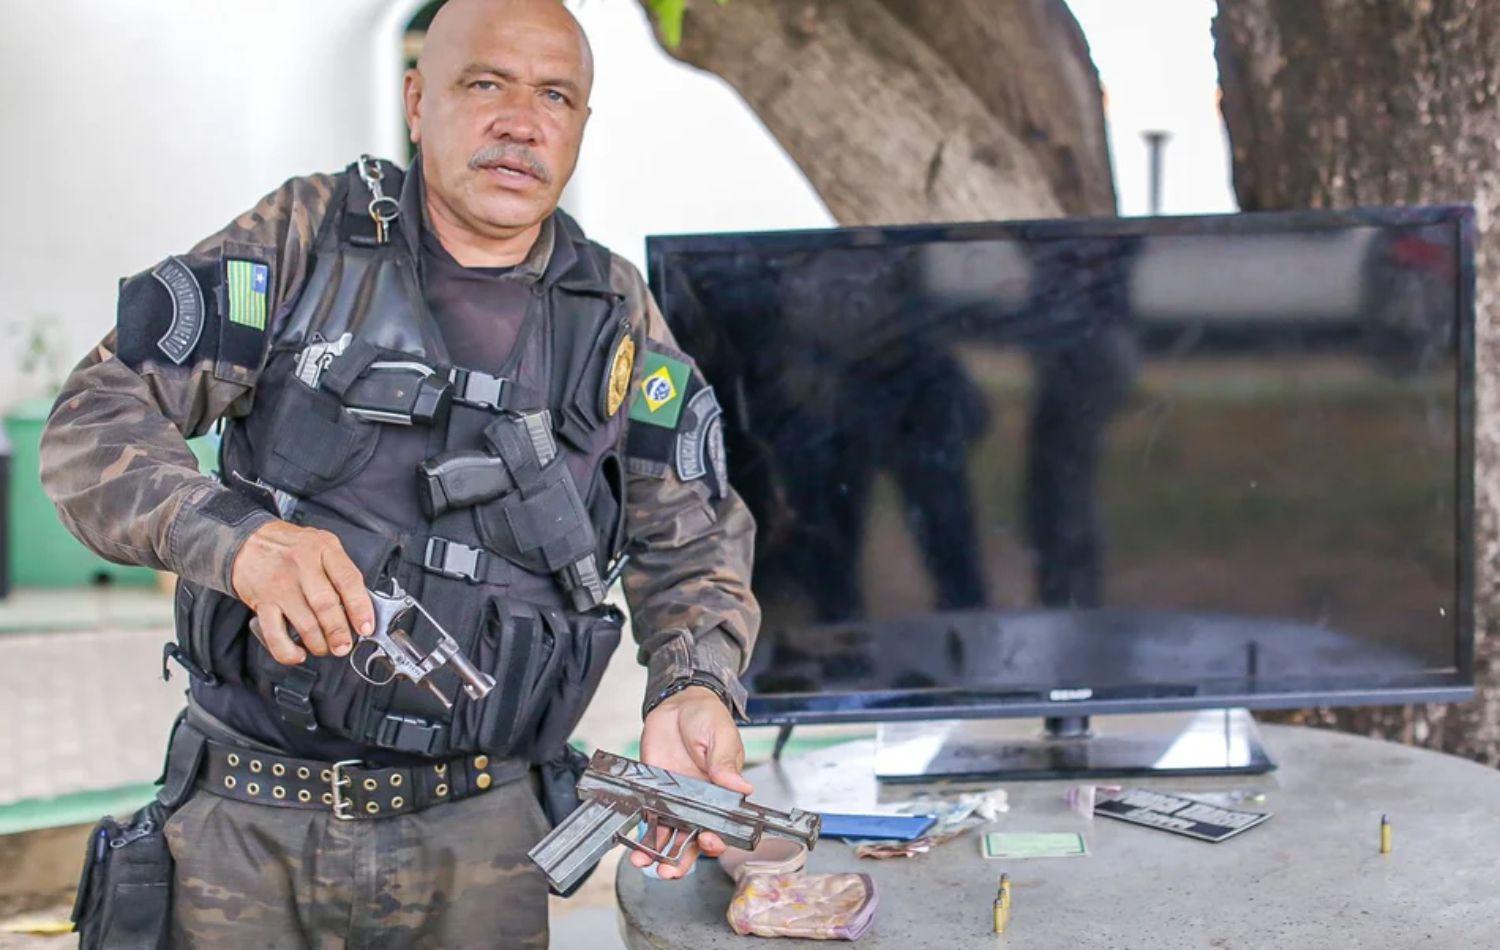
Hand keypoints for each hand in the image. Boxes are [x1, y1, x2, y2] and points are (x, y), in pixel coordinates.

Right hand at [231, 521, 374, 665]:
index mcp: (324, 548)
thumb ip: (340, 570)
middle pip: (326, 605)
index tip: (366, 627)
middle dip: (339, 632)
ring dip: (319, 643)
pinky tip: (298, 653)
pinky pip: (275, 634)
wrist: (248, 541)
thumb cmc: (290, 546)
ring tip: (326, 648)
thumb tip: (361, 607)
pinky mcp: (262, 602)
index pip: (348, 580)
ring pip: (305, 623)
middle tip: (345, 646)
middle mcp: (302, 565)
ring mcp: (280, 584)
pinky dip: (288, 650)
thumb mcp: (322, 545)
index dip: (361, 607)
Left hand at [632, 686, 750, 879]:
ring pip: (670, 835)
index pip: (722, 824)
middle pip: (694, 839)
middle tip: (671, 870)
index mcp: (722, 791)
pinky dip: (643, 835)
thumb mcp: (721, 736)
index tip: (708, 842)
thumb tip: (742, 787)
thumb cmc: (707, 718)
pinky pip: (649, 819)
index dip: (716, 839)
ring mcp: (676, 800)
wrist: (678, 703)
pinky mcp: (655, 793)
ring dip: (659, 853)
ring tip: (647, 864)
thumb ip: (726, 763)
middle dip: (683, 859)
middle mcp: (700, 802)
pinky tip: (635, 848)